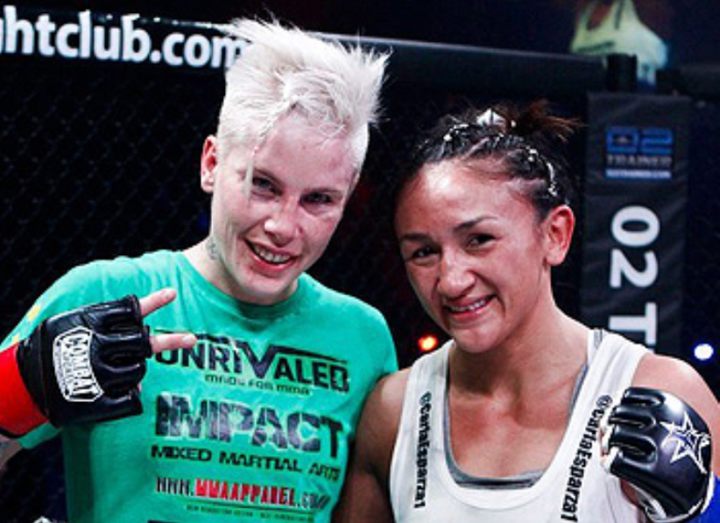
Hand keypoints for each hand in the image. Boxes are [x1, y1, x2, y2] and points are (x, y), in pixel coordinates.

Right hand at [17, 289, 195, 428]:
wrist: (22, 384)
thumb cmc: (51, 347)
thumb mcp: (72, 322)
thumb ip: (105, 318)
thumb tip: (141, 317)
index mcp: (91, 324)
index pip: (130, 311)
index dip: (153, 302)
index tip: (172, 294)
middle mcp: (98, 347)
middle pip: (144, 342)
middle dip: (169, 341)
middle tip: (191, 339)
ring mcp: (98, 374)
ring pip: (139, 370)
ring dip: (136, 370)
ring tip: (116, 371)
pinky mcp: (97, 401)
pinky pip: (131, 399)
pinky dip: (132, 397)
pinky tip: (123, 394)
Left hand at [601, 387, 712, 522]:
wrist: (693, 488)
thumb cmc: (672, 450)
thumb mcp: (668, 420)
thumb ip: (638, 410)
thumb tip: (602, 414)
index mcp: (670, 405)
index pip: (626, 396)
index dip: (616, 407)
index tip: (616, 418)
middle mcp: (666, 422)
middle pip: (616, 413)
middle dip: (607, 425)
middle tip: (609, 437)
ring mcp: (661, 445)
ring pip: (613, 433)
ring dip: (605, 443)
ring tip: (610, 450)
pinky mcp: (654, 472)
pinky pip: (615, 460)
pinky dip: (608, 461)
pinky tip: (612, 463)